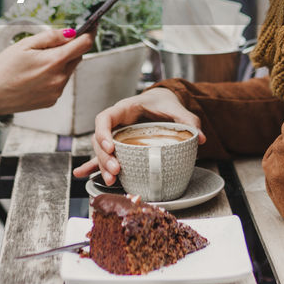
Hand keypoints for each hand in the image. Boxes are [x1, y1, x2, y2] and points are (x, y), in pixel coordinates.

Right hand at [0, 29, 92, 114]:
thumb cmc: (3, 68)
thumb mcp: (25, 44)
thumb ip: (50, 37)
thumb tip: (71, 33)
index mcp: (54, 61)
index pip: (84, 44)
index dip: (90, 32)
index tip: (92, 25)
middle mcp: (60, 78)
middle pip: (77, 57)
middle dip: (70, 48)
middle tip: (51, 44)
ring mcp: (57, 91)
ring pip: (69, 70)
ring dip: (61, 63)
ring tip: (37, 63)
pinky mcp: (52, 100)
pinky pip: (60, 83)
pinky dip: (54, 76)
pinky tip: (36, 76)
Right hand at [72, 88, 203, 185]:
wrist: (161, 102)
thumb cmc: (164, 102)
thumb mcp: (175, 108)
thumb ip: (188, 119)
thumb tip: (201, 138)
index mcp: (124, 109)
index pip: (104, 118)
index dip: (103, 133)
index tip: (111, 147)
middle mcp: (115, 123)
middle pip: (100, 140)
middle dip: (104, 157)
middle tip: (116, 171)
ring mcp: (116, 136)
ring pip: (101, 151)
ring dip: (102, 166)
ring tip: (111, 181)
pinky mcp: (120, 147)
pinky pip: (104, 157)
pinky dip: (93, 166)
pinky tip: (82, 176)